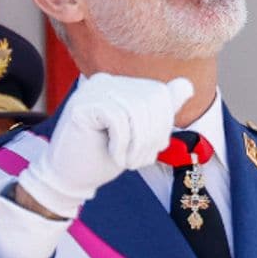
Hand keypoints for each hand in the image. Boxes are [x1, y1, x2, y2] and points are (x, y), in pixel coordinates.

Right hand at [17, 73, 193, 218]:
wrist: (70, 176)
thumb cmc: (104, 155)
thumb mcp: (141, 134)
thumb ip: (161, 110)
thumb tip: (187, 85)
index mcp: (122, 85)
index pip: (160, 94)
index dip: (164, 126)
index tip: (151, 149)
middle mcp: (107, 81)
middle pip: (151, 102)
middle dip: (152, 137)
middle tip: (139, 160)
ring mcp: (92, 90)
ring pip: (137, 111)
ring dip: (138, 144)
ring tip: (128, 161)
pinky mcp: (82, 104)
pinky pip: (119, 120)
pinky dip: (122, 145)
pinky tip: (114, 157)